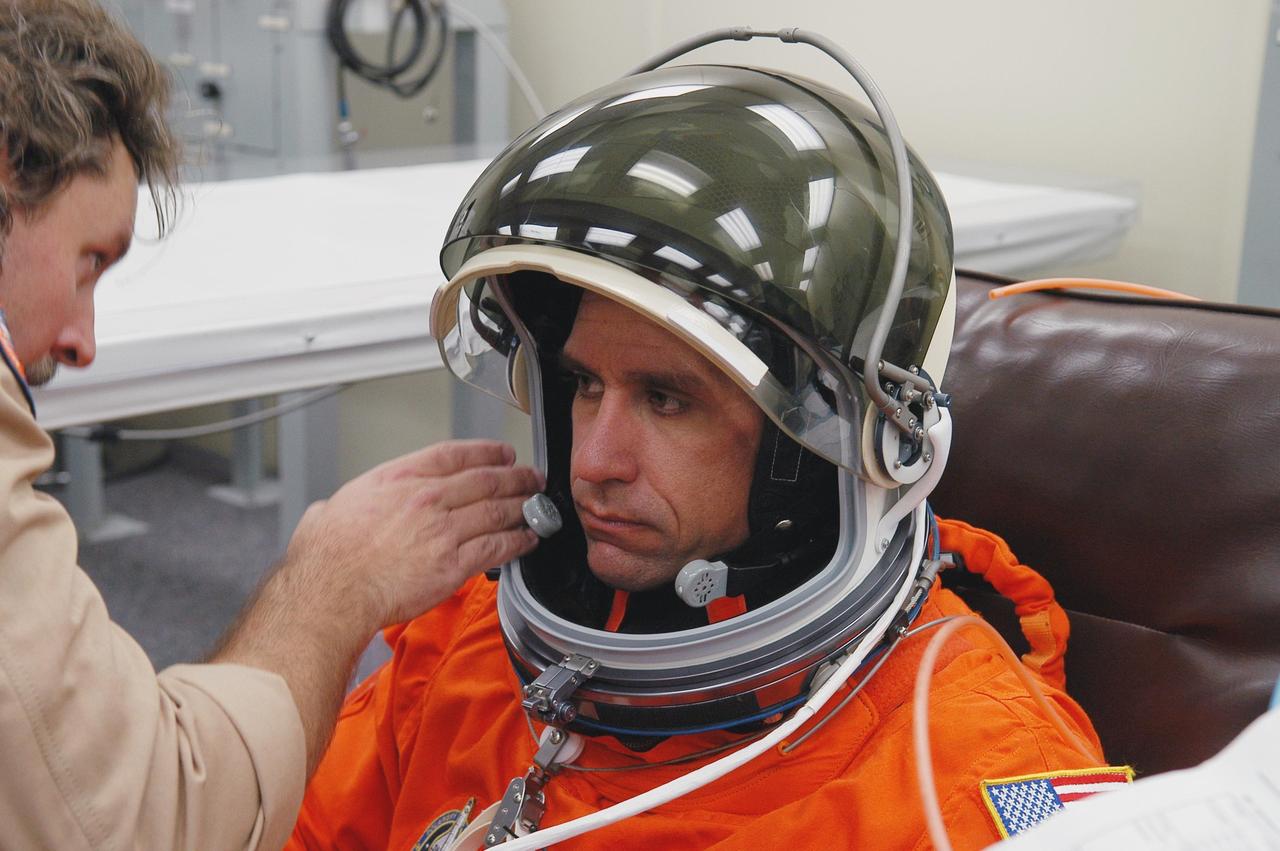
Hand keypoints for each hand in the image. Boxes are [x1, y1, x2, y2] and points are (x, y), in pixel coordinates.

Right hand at [283, 439, 543, 630]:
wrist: (332, 592)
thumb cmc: (326, 559)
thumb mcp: (329, 510)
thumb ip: (343, 506)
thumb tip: (329, 511)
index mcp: (398, 478)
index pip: (455, 454)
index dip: (486, 451)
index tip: (502, 453)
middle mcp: (426, 498)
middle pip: (485, 479)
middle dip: (515, 477)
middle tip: (531, 477)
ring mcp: (443, 530)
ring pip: (497, 510)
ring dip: (523, 507)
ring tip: (536, 507)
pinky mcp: (454, 563)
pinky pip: (497, 547)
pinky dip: (518, 541)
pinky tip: (527, 540)